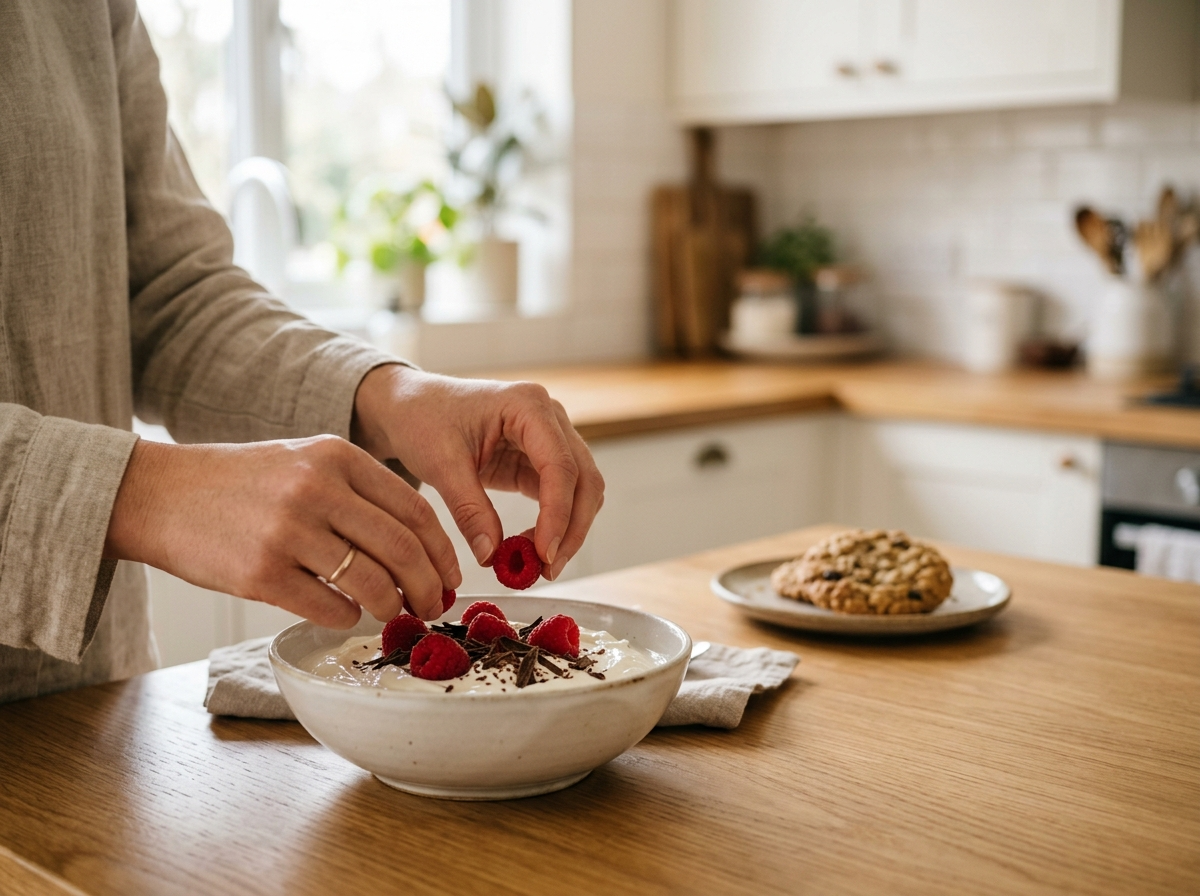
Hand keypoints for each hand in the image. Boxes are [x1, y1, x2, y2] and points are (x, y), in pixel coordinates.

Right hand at [104, 436, 460, 624]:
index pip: (415, 509)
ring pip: (372, 582)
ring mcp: (289, 531)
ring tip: (390, 615)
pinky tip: (345, 614)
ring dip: (391, 608)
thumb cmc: (241, 484)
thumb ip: (357, 493)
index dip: (442, 552)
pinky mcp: (261, 572)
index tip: (452, 577)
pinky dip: (347, 617)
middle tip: (434, 608)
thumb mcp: (303, 462)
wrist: (160, 494)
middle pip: (403, 549)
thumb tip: (417, 549)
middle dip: (429, 587)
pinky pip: (329, 606)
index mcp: (337, 456)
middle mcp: (318, 488)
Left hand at [352, 365, 604, 579]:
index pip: (560, 466)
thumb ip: (469, 510)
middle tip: (547, 569)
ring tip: (538, 565)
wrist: (412, 407)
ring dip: (568, 530)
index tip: (544, 554)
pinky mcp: (540, 460)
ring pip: (581, 490)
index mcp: (528, 405)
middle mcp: (549, 418)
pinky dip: (554, 525)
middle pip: (584, 479)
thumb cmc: (424, 419)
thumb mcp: (441, 463)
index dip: (558, 514)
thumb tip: (491, 555)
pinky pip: (561, 496)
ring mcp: (550, 438)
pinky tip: (531, 548)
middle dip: (571, 528)